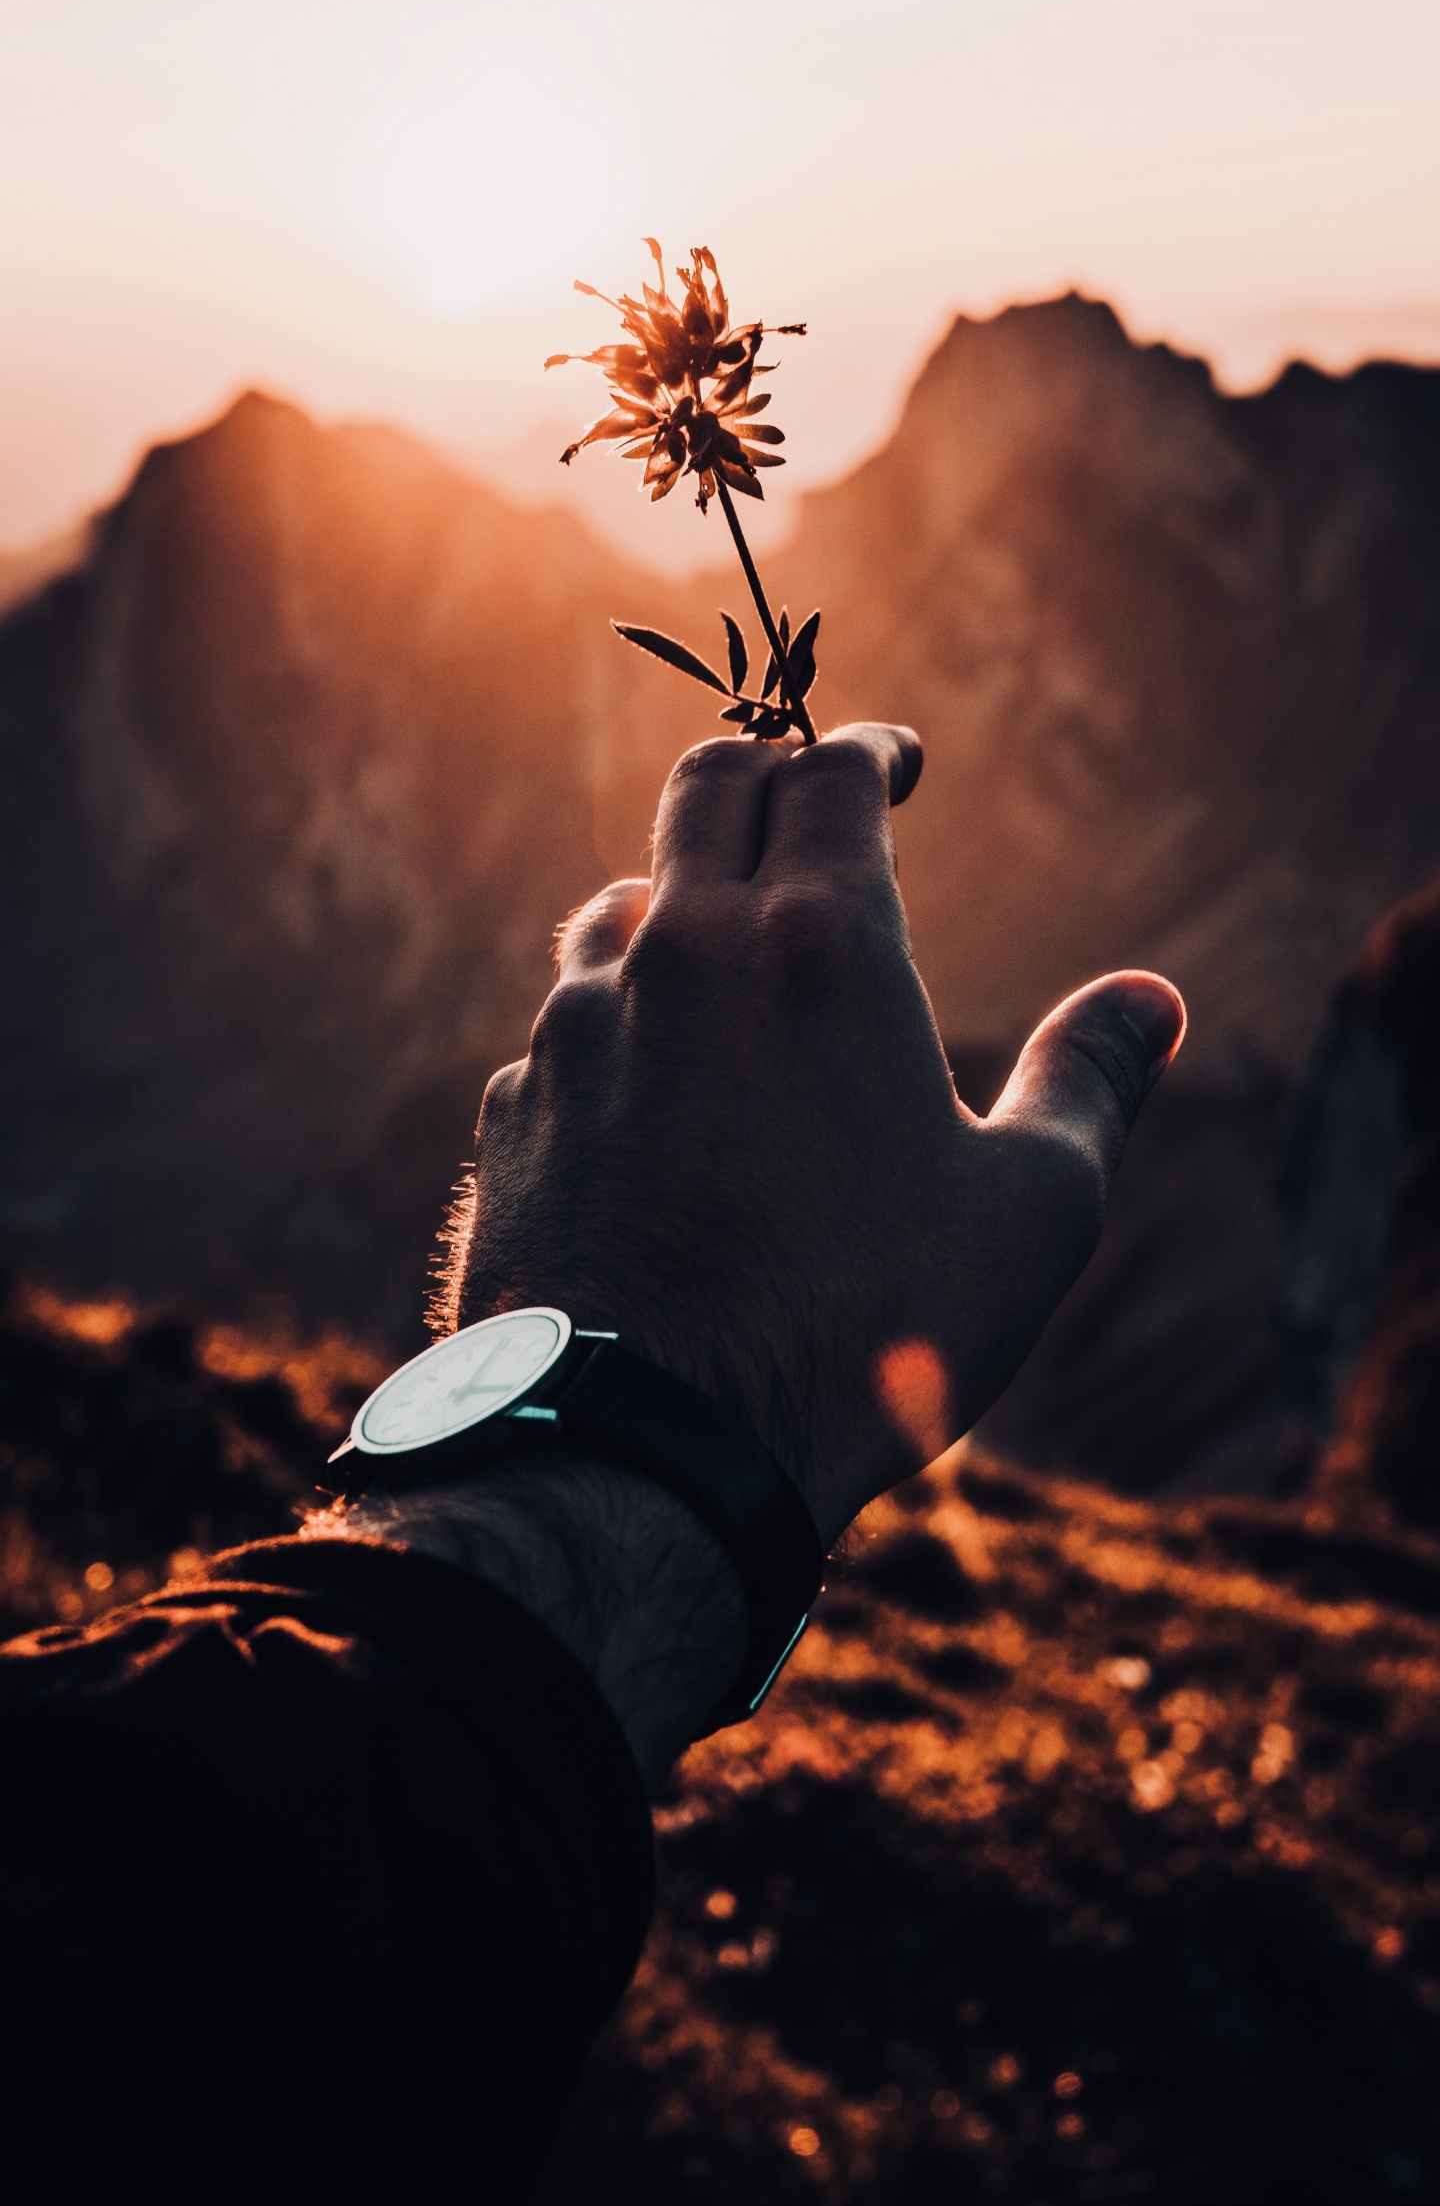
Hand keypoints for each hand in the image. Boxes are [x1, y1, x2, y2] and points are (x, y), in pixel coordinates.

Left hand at [452, 725, 1184, 1545]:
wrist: (644, 1455)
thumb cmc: (865, 1333)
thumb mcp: (1030, 1214)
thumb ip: (1090, 1083)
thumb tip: (1151, 1001)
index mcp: (818, 945)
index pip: (830, 771)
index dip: (869, 750)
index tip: (895, 764)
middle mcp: (681, 954)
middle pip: (708, 787)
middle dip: (764, 772)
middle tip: (806, 798)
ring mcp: (577, 1027)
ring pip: (621, 904)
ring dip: (679, 901)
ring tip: (725, 949)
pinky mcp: (512, 1110)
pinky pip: (566, 1027)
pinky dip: (619, 1025)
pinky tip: (654, 1091)